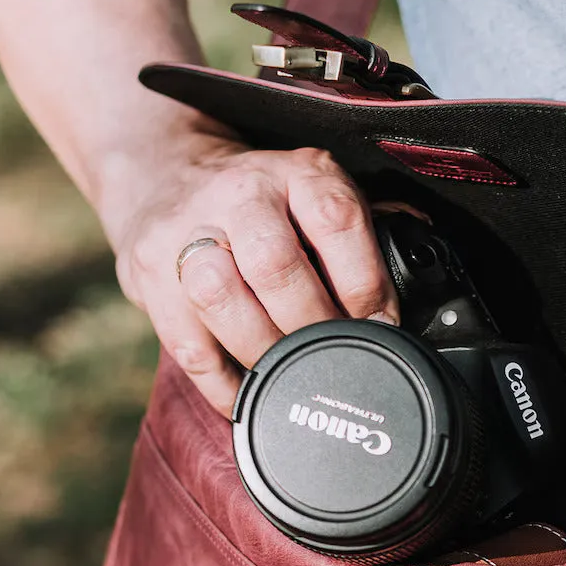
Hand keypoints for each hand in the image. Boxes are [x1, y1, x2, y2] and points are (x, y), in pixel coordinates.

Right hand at [105, 129, 398, 415]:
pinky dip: (224, 383)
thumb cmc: (263, 202)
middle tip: (334, 356)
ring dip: (264, 350)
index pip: (335, 221)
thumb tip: (416, 303)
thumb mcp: (313, 193)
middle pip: (274, 264)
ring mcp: (184, 232)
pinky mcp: (148, 276)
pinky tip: (252, 395)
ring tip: (291, 373)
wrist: (161, 170)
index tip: (381, 325)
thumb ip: (359, 237)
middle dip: (313, 324)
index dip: (364, 283)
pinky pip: (188, 345)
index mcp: (295, 172)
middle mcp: (238, 193)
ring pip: (220, 298)